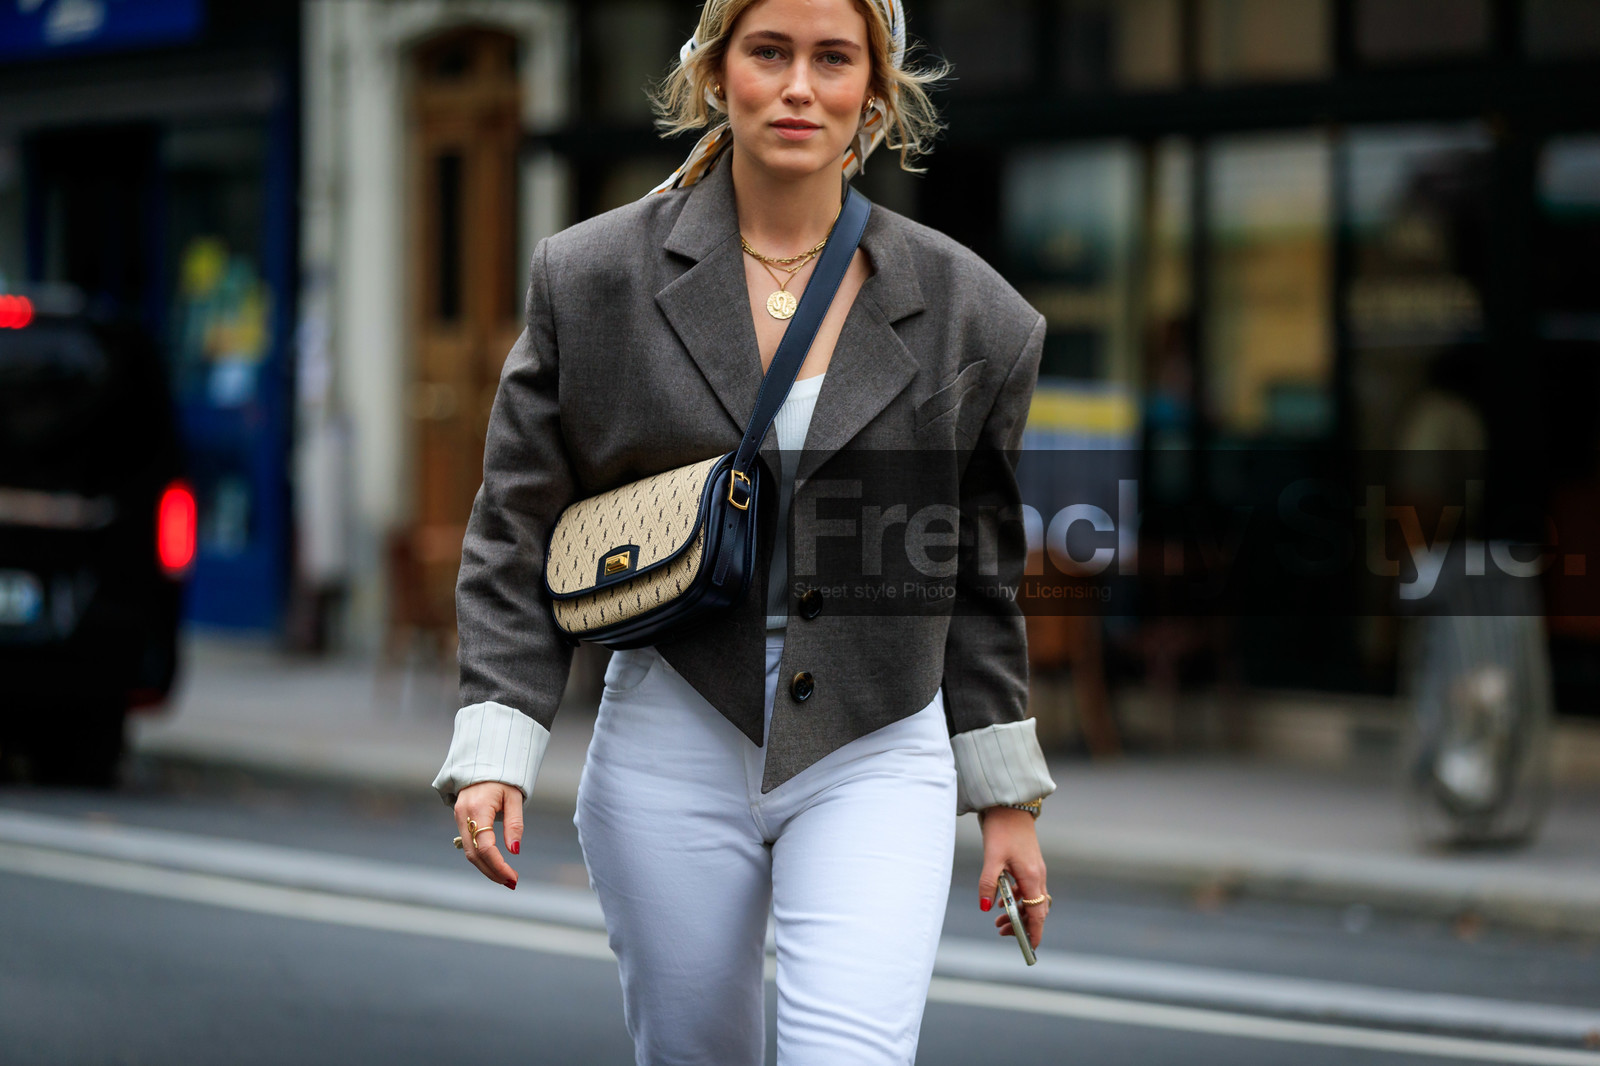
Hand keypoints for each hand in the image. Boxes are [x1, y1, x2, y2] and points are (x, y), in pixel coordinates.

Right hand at [454, 782, 523, 889]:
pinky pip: (468, 844)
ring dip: (487, 868)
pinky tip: (495, 864)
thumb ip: (515, 824)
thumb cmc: (503, 778)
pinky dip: (481, 857)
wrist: (484, 761)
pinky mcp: (459, 819)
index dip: (498, 865)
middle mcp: (463, 816)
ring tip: (506, 878)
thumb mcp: (515, 798)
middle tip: (512, 882)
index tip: (513, 877)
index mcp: (478, 809)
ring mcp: (458, 818)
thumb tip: (514, 851)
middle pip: (474, 855)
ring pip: (469, 852)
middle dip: (492, 872)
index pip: (485, 847)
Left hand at [977, 806, 1049, 949]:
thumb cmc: (1002, 829)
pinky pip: (1028, 889)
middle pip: (1036, 910)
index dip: (1035, 932)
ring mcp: (1035, 869)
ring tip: (997, 921)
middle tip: (1002, 932)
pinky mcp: (1030, 864)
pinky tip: (1002, 901)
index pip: (1038, 913)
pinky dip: (1017, 899)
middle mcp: (1037, 875)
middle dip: (1022, 925)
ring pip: (1031, 900)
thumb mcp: (991, 857)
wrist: (1010, 805)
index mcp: (1031, 876)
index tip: (1031, 948)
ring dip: (1017, 913)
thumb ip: (988, 883)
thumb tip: (985, 907)